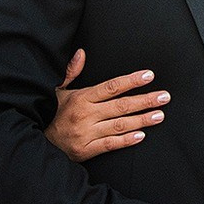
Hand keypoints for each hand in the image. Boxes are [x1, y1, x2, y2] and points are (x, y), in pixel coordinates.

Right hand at [45, 50, 167, 162]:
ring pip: (119, 125)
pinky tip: (141, 135)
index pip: (111, 87)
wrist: (39, 142)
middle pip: (121, 106)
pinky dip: (126, 140)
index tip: (149, 76)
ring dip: (141, 120)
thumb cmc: (52, 114)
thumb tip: (81, 53)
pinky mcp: (86, 150)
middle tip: (164, 97)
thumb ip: (72, 72)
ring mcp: (86, 133)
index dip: (131, 80)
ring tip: (159, 115)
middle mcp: (85, 115)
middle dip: (145, 100)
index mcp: (81, 98)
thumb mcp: (58, 90)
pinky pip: (110, 144)